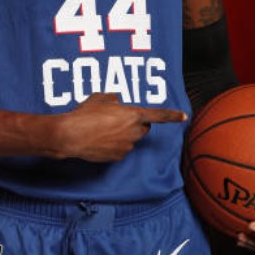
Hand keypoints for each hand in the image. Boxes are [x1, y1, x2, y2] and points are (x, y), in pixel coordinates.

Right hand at [55, 92, 186, 162]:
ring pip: (131, 140)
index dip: (172, 115)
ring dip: (123, 135)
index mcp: (133, 114)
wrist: (71, 135)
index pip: (159, 115)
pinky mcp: (117, 157)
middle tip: (119, 119)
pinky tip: (99, 140)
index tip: (184, 116)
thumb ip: (113, 99)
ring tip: (102, 129)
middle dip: (136, 124)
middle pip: (144, 129)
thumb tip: (116, 103)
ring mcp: (126, 146)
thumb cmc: (85, 114)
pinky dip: (114, 146)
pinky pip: (120, 150)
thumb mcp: (100, 98)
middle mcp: (133, 132)